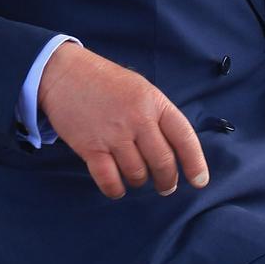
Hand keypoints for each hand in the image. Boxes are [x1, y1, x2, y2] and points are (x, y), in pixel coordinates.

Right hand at [37, 42, 208, 199]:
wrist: (64, 74)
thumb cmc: (106, 81)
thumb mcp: (140, 88)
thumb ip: (157, 115)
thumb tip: (173, 149)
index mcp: (155, 102)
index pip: (184, 137)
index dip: (195, 162)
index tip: (199, 181)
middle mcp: (138, 119)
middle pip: (163, 162)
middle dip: (168, 181)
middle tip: (166, 186)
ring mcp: (114, 134)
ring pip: (138, 174)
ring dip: (140, 182)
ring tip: (137, 178)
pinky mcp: (90, 148)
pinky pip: (110, 181)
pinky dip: (116, 189)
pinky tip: (118, 186)